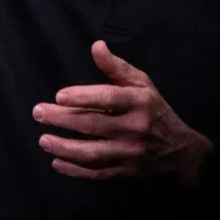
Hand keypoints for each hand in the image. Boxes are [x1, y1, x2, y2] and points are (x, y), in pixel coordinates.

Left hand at [33, 40, 214, 184]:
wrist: (181, 153)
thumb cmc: (156, 112)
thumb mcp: (144, 85)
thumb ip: (118, 68)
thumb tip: (96, 46)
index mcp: (140, 102)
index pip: (108, 98)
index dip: (82, 97)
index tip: (59, 96)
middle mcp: (135, 127)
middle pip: (94, 124)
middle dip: (62, 119)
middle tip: (38, 112)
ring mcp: (129, 153)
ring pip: (92, 152)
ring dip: (64, 147)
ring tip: (43, 140)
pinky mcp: (124, 173)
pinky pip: (95, 173)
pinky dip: (74, 170)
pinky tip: (56, 162)